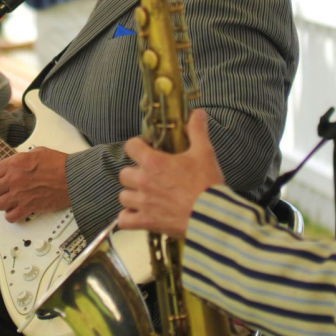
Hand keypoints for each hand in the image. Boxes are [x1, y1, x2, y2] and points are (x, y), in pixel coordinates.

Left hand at [0, 147, 69, 222]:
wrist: (72, 177)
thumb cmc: (60, 164)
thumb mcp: (38, 152)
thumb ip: (23, 157)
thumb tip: (18, 162)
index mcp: (16, 163)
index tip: (3, 177)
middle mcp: (14, 179)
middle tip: (5, 190)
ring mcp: (20, 195)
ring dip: (4, 203)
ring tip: (11, 201)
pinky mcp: (28, 207)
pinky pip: (10, 217)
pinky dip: (12, 215)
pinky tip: (17, 210)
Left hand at [118, 109, 224, 238]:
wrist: (212, 216)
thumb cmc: (207, 184)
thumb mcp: (204, 152)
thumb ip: (197, 130)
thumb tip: (198, 113)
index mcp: (153, 162)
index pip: (130, 146)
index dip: (137, 146)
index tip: (146, 149)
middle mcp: (143, 182)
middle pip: (124, 173)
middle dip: (134, 173)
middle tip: (148, 175)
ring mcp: (143, 203)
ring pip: (123, 197)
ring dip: (132, 195)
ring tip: (144, 195)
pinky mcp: (146, 222)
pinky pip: (124, 221)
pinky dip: (128, 218)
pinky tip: (138, 215)